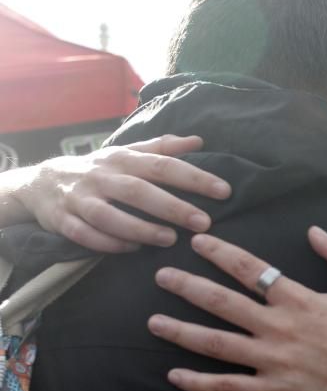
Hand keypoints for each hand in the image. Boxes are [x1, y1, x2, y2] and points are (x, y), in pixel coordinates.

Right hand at [14, 135, 230, 252]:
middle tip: (203, 223)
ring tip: (170, 240)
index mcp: (122, 159)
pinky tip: (132, 249)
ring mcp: (80, 199)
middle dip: (172, 207)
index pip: (163, 165)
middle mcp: (102, 176)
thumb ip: (162, 148)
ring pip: (109, 215)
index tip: (224, 191)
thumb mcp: (128, 153)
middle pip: (139, 191)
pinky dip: (108, 243)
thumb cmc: (98, 169)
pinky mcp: (62, 220)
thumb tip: (199, 141)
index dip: (194, 177)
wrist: (39, 182)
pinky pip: (84, 235)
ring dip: (140, 229)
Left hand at [147, 229, 326, 390]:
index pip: (250, 269)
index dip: (220, 253)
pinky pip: (229, 387)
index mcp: (300, 300)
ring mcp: (274, 361)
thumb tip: (315, 231)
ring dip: (182, 331)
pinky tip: (175, 376)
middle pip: (222, 302)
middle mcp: (280, 327)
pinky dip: (199, 383)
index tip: (197, 241)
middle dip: (187, 286)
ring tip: (153, 321)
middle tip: (160, 276)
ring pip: (216, 343)